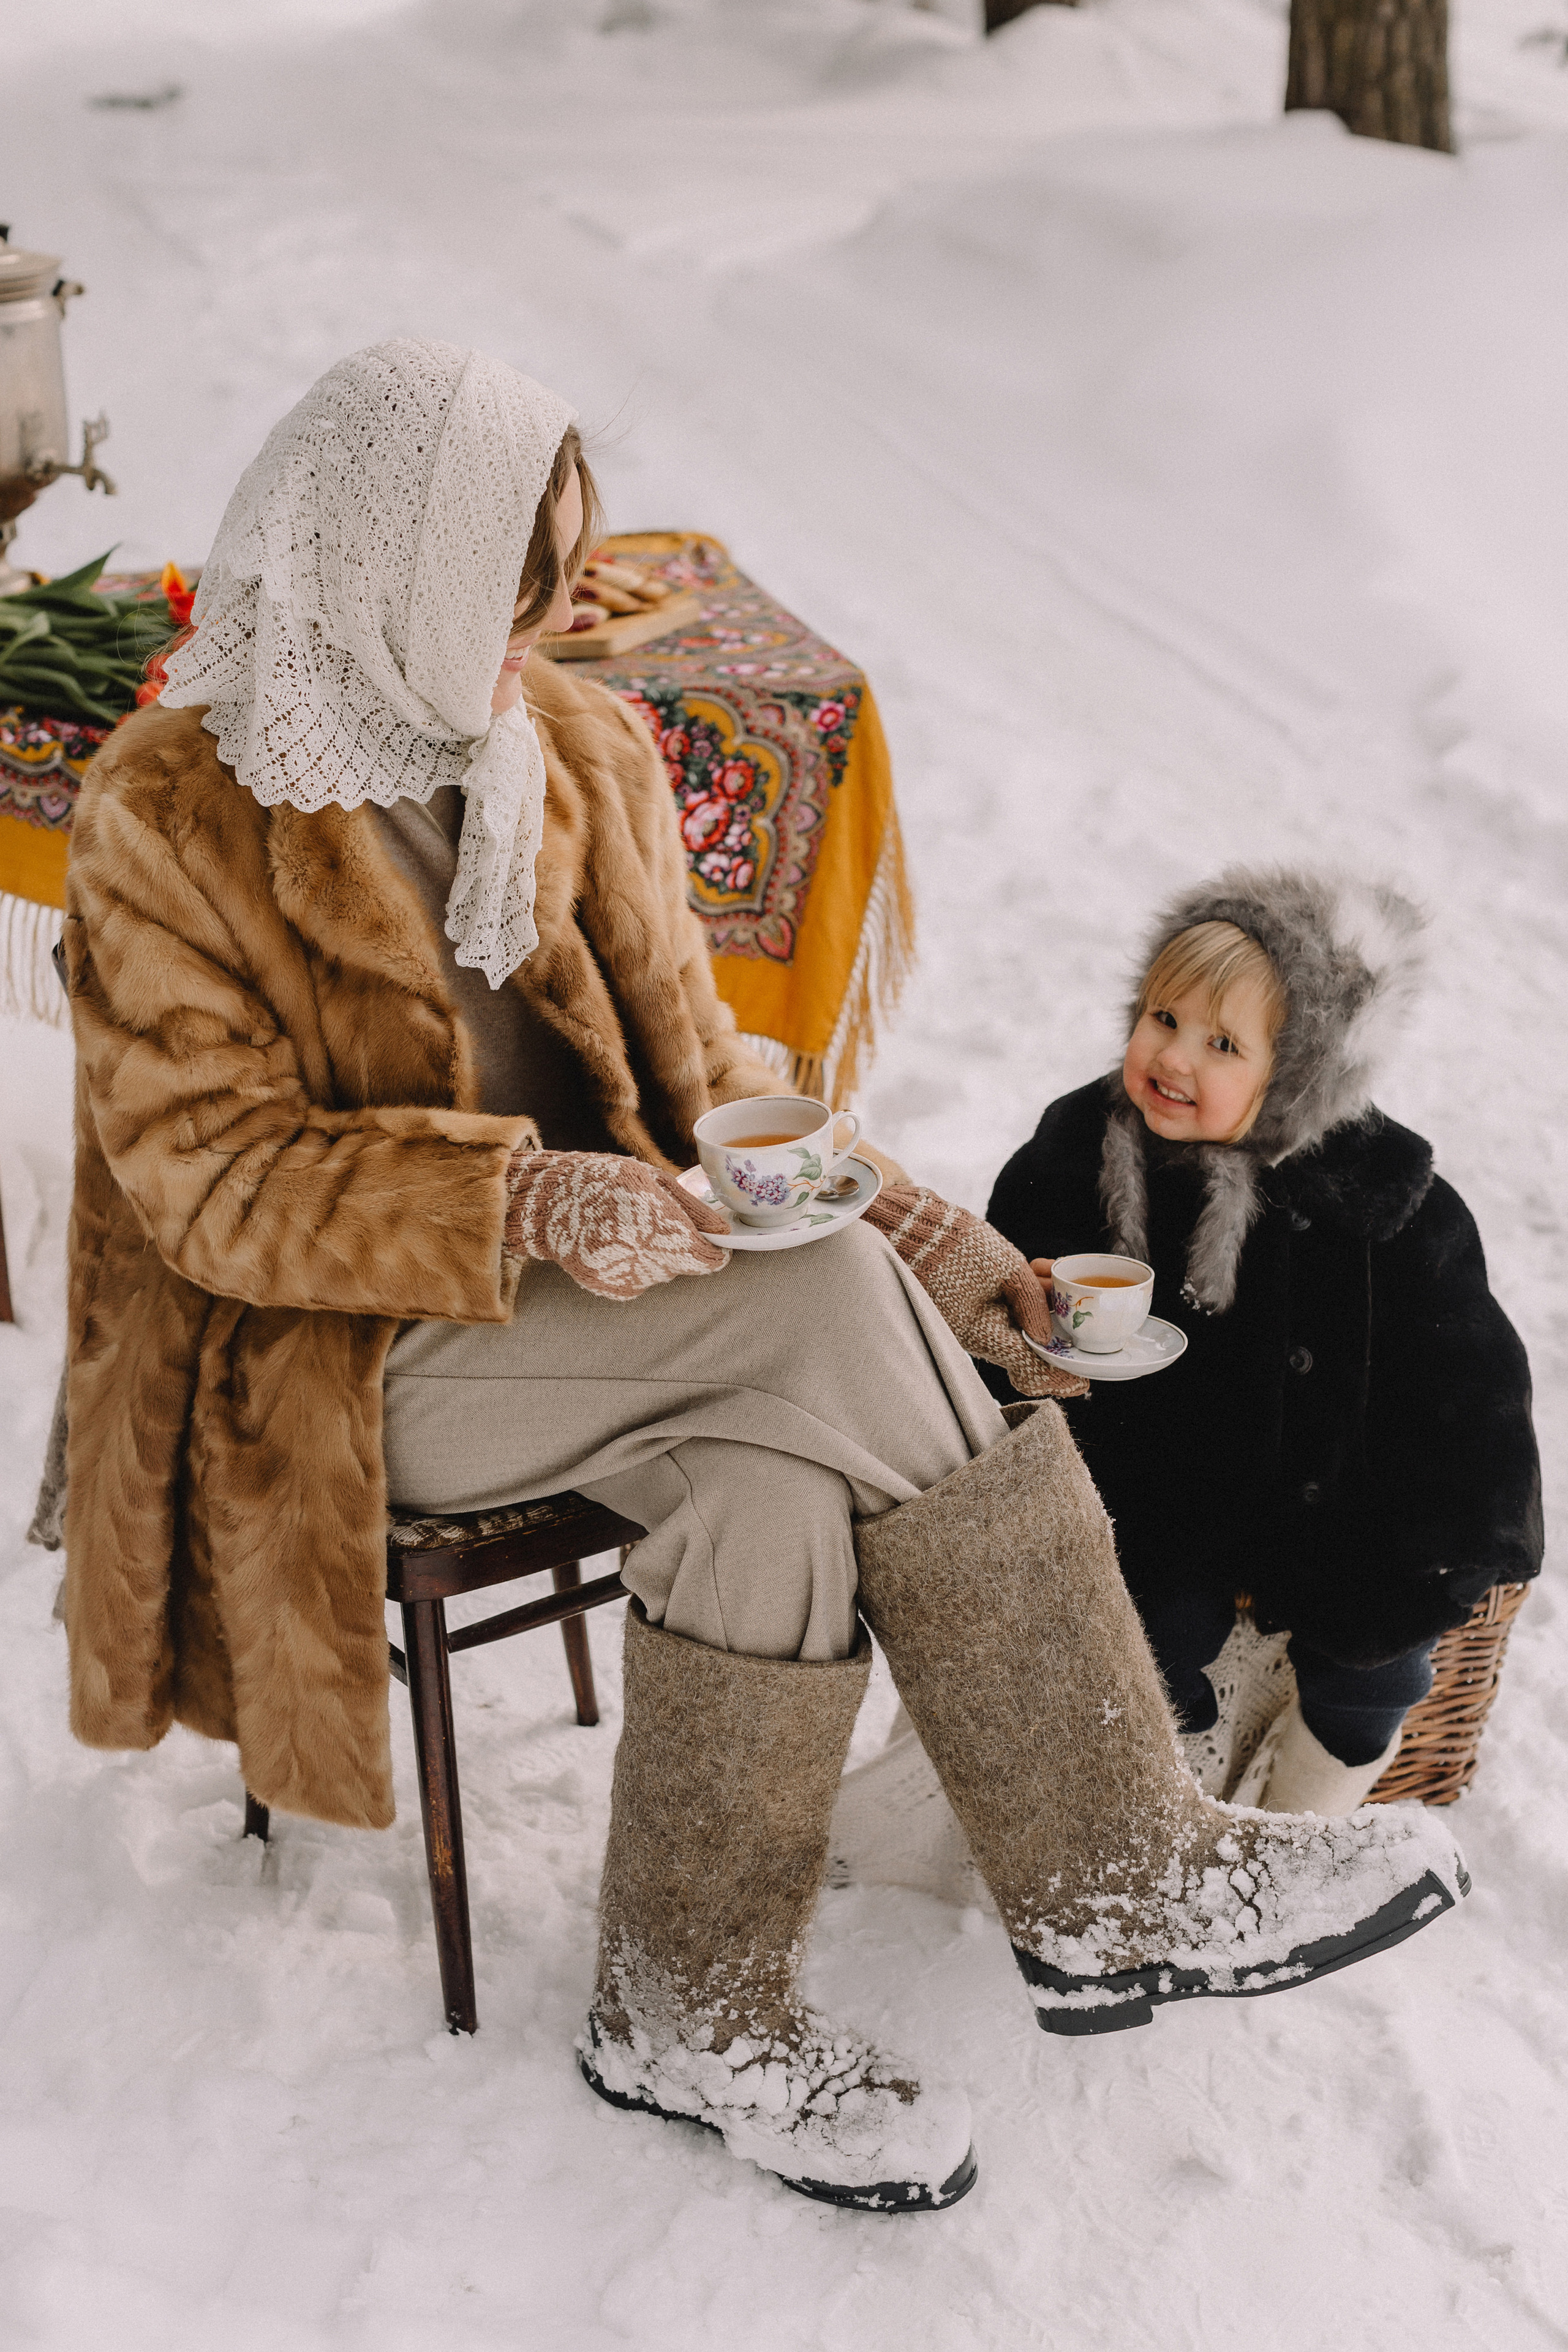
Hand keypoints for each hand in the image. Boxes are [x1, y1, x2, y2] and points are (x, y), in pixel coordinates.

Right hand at [505, 1150, 731, 1301]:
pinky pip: (637, 1285)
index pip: (699, 1255)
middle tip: (658, 1226)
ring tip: (631, 1231)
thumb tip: (725, 1233)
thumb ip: (692, 1209)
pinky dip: (636, 1269)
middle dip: (682, 1250)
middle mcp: (634, 1247)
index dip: (714, 1254)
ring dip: (657, 1259)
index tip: (716, 1247)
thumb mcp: (652, 1180)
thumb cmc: (607, 1180)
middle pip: (682, 1266)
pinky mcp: (603, 1286)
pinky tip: (617, 1246)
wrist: (550, 1200)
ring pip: (660, 1276)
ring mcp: (617, 1270)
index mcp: (650, 1214)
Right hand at [863, 1188, 1087, 1398]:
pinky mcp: (974, 1307)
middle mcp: (980, 1336)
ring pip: (1020, 1331)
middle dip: (1057, 1334)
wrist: (910, 1225)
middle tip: (1073, 1308)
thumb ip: (1030, 1300)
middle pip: (1029, 1352)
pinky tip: (1037, 1270)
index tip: (1083, 1381)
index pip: (1029, 1369)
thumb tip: (1047, 1337)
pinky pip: (1007, 1314)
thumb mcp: (1004, 1265)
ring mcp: (976, 1322)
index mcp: (985, 1334)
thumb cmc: (954, 1243)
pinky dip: (1027, 1298)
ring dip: (1043, 1310)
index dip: (1059, 1378)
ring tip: (1052, 1274)